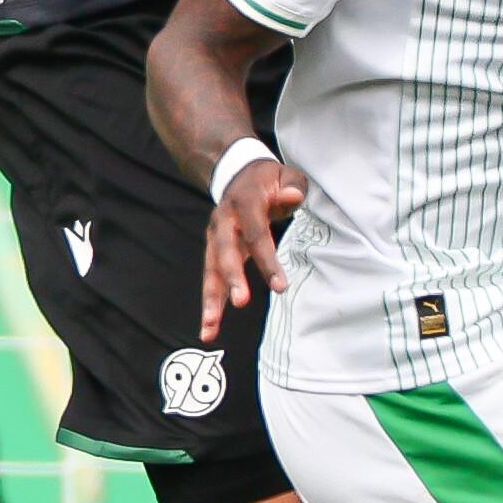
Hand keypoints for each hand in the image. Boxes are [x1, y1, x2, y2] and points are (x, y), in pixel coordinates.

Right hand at [200, 156, 308, 341]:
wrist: (238, 174)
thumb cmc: (268, 181)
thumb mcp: (285, 175)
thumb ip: (292, 187)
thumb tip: (292, 197)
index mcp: (244, 203)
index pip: (256, 234)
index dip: (267, 260)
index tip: (280, 285)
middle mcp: (223, 221)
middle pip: (224, 253)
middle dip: (231, 278)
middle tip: (241, 301)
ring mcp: (215, 237)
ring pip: (211, 270)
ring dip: (211, 300)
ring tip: (210, 328)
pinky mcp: (214, 251)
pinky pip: (212, 279)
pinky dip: (211, 303)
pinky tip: (210, 327)